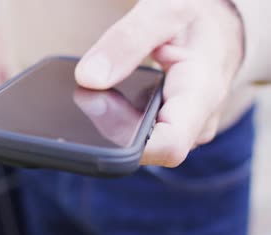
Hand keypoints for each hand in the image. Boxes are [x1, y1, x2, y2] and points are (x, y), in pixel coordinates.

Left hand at [75, 0, 243, 166]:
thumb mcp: (166, 12)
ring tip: (102, 91)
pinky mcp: (171, 126)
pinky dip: (120, 119)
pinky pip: (141, 135)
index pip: (168, 146)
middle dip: (111, 127)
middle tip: (91, 93)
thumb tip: (89, 78)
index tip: (99, 111)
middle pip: (146, 149)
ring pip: (141, 145)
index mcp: (202, 95)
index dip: (129, 142)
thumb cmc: (197, 19)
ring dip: (113, 124)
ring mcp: (184, 129)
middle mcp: (197, 123)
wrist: (218, 26)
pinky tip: (110, 98)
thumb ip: (128, 41)